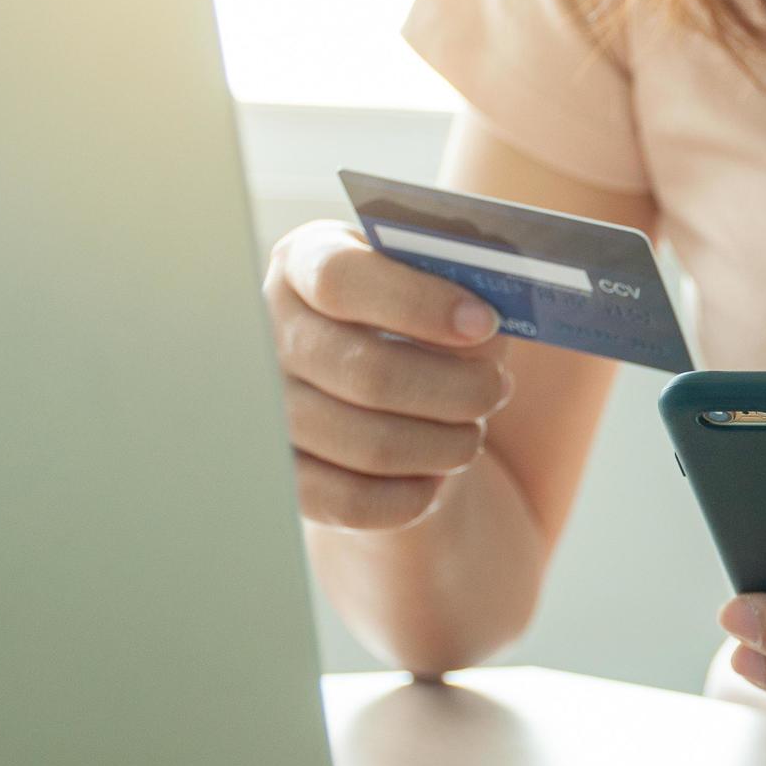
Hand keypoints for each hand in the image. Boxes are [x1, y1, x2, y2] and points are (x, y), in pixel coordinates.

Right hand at [263, 221, 511, 530]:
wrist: (378, 385)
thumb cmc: (415, 319)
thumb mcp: (432, 283)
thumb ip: (458, 286)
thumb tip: (484, 333)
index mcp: (302, 263)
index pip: (341, 280)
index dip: (418, 304)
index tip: (483, 322)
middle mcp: (269, 332)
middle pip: (366, 372)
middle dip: (454, 389)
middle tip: (497, 390)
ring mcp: (267, 407)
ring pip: (369, 444)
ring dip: (444, 446)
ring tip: (473, 434)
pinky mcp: (284, 473)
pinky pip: (350, 502)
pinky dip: (410, 496)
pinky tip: (436, 477)